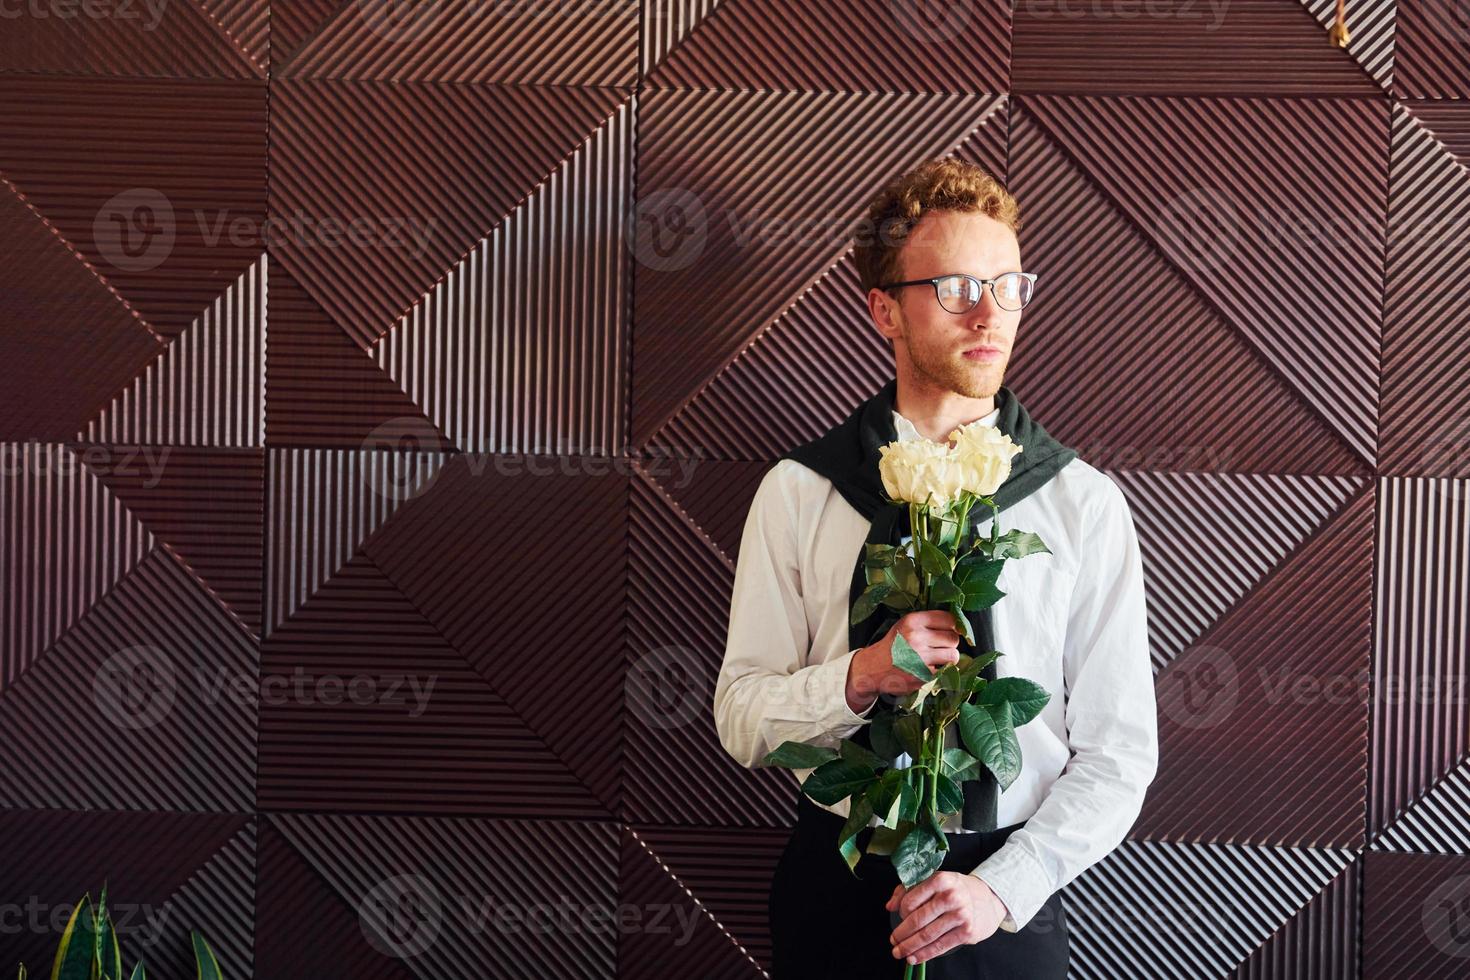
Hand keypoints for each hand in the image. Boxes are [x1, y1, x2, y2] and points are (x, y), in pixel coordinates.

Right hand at [845, 610, 961, 713]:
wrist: (873, 668)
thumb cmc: (893, 645)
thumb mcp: (905, 625)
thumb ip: (928, 622)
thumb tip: (958, 626)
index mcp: (913, 621)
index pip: (948, 619)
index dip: (952, 626)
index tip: (949, 631)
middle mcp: (916, 637)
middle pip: (953, 638)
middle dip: (950, 643)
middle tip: (940, 647)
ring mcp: (920, 658)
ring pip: (953, 655)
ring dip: (949, 658)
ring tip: (938, 659)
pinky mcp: (923, 675)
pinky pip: (946, 671)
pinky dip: (942, 671)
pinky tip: (930, 669)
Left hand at [885, 872, 1006, 964]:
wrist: (990, 898)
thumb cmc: (957, 889)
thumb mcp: (935, 881)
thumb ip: (908, 889)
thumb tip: (890, 906)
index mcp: (940, 880)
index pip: (910, 900)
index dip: (901, 912)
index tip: (899, 917)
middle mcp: (951, 896)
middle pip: (917, 921)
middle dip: (901, 934)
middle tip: (893, 941)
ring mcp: (960, 915)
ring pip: (927, 936)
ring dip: (910, 947)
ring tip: (899, 952)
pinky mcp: (967, 932)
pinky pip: (940, 946)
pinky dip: (924, 954)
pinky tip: (914, 957)